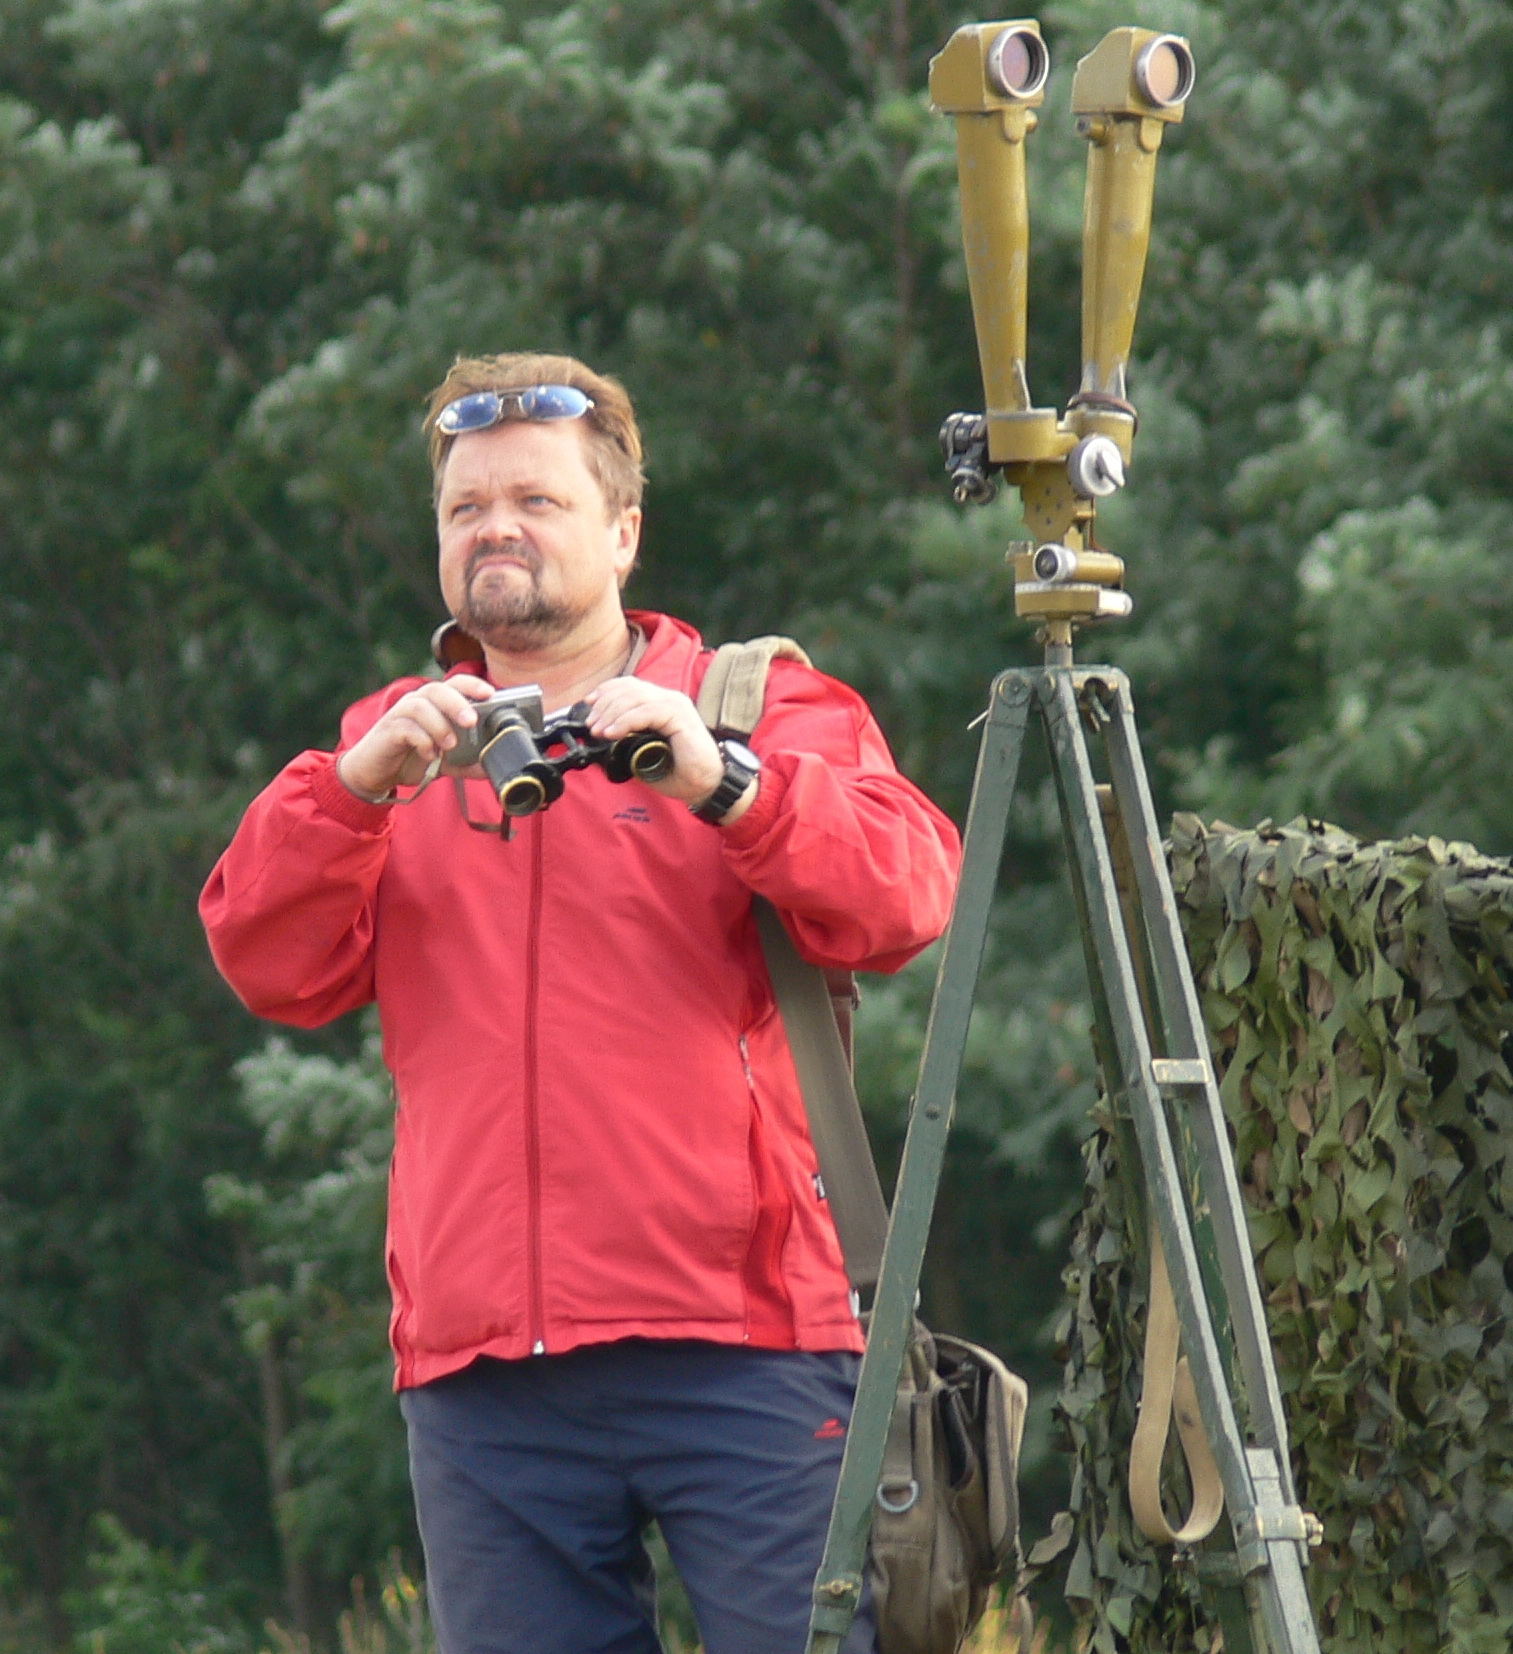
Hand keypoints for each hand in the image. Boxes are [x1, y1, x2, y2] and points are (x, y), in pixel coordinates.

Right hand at [337, 675, 494, 799]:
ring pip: (420, 705)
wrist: (374, 772)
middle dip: (457, 703)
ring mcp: (401, 714)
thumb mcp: (446, 762)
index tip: (490, 694)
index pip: (455, 683)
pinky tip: (431, 755)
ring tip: (450, 744)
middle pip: (437, 690)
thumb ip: (468, 763)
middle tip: (471, 721)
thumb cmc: (411, 757)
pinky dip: (422, 740)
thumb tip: (493, 767)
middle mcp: (418, 702)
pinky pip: (405, 728)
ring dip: (439, 723)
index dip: (472, 684)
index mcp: (435, 704)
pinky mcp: (388, 730)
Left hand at [583, 679, 754, 820]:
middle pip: (629, 688)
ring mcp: (675, 706)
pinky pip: (647, 712)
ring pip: (635, 698)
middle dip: (604, 704)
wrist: (706, 785)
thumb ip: (628, 739)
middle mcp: (669, 699)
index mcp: (661, 703)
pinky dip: (626, 721)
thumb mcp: (645, 752)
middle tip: (591, 725)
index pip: (630, 685)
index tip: (588, 704)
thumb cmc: (679, 771)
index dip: (607, 690)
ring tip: (598, 730)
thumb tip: (603, 736)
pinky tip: (612, 733)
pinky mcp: (680, 716)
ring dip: (611, 713)